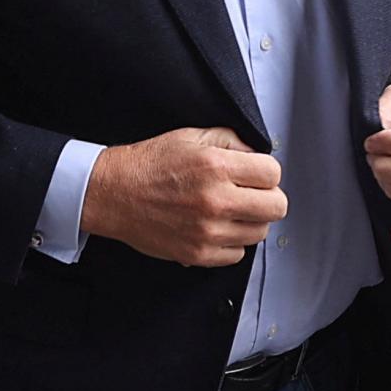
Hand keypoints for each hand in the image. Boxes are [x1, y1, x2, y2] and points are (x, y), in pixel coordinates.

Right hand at [81, 127, 286, 266]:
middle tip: (251, 194)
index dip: (266, 172)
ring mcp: (208, 231)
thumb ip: (230, 140)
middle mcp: (215, 200)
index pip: (273, 173)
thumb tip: (256, 154)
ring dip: (250, 220)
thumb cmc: (149, 165)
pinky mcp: (198, 254)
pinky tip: (216, 227)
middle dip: (267, 197)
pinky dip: (231, 242)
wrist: (113, 194)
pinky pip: (238, 254)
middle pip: (276, 207)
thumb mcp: (190, 136)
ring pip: (260, 232)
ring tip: (230, 211)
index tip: (256, 174)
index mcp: (216, 166)